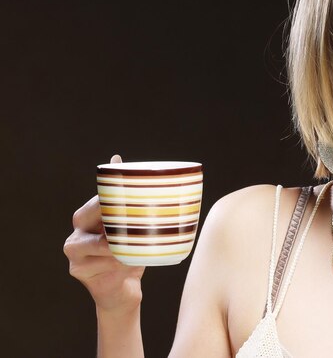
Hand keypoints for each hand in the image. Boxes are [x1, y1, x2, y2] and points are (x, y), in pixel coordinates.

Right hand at [63, 155, 144, 313]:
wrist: (122, 291)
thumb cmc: (129, 254)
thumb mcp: (135, 229)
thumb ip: (133, 202)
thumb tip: (120, 161)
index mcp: (89, 216)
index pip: (99, 199)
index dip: (114, 196)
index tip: (133, 198)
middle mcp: (77, 230)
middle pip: (88, 214)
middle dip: (112, 217)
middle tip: (134, 220)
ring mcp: (74, 251)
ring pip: (98, 241)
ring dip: (120, 244)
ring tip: (137, 246)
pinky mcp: (78, 270)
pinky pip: (101, 262)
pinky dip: (118, 263)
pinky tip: (129, 264)